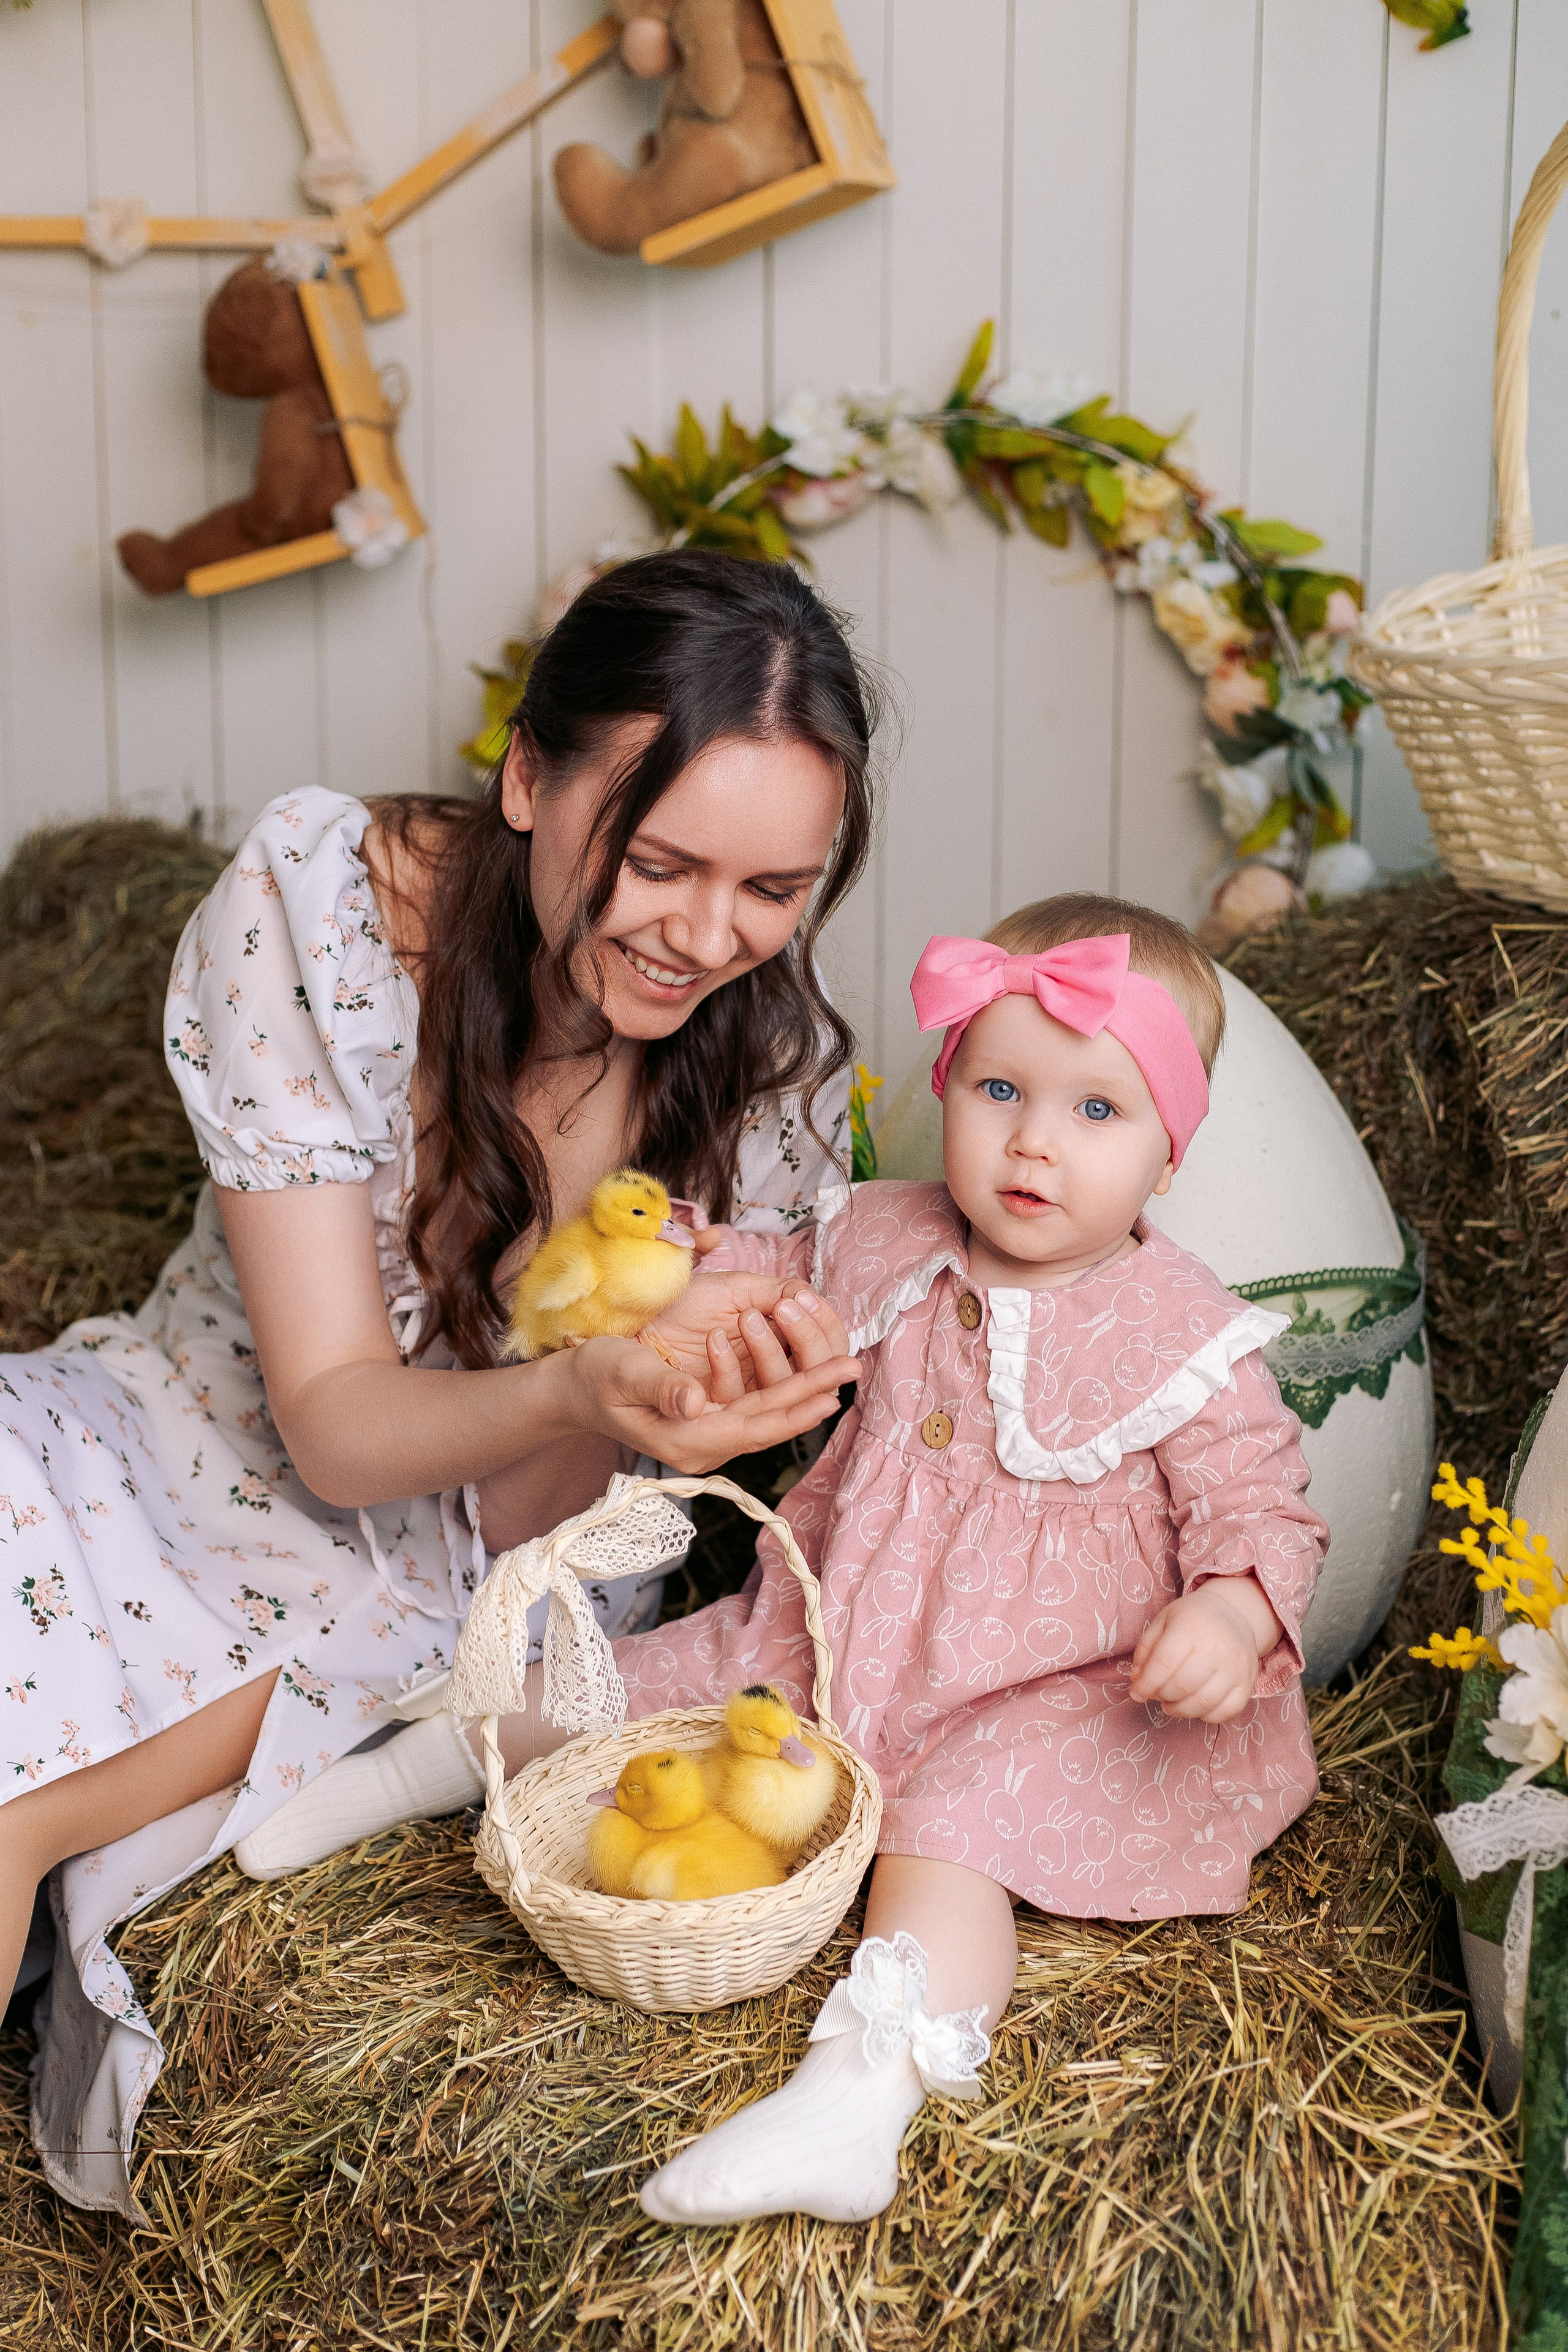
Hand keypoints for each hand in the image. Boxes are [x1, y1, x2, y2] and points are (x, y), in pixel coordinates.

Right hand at [563, 1319, 858, 1473]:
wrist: (571, 1391)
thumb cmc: (593, 1377)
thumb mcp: (623, 1372)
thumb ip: (660, 1387)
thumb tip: (696, 1400)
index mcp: (684, 1439)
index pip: (752, 1426)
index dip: (794, 1408)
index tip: (830, 1389)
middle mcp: (700, 1446)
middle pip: (767, 1423)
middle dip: (811, 1395)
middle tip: (852, 1368)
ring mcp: (703, 1438)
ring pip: (762, 1418)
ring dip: (800, 1395)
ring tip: (837, 1371)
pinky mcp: (703, 1424)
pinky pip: (750, 1413)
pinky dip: (778, 1396)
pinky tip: (802, 1380)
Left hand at [644, 1268, 851, 1390]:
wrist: (636, 1318)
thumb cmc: (686, 1303)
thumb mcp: (734, 1289)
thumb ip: (775, 1293)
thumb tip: (808, 1298)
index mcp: (783, 1344)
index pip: (827, 1347)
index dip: (824, 1327)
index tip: (803, 1300)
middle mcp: (770, 1375)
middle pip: (815, 1380)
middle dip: (810, 1348)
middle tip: (787, 1310)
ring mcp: (743, 1396)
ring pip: (777, 1392)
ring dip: (769, 1353)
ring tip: (747, 1317)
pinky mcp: (712, 1411)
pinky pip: (731, 1399)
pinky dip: (726, 1368)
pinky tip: (713, 1338)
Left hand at [1127, 1576, 1282, 1722]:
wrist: (1233, 1613)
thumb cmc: (1191, 1619)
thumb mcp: (1163, 1621)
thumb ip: (1146, 1650)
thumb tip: (1137, 1680)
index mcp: (1190, 1627)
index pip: (1165, 1662)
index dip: (1146, 1684)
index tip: (1136, 1693)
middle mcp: (1217, 1647)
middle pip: (1183, 1685)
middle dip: (1162, 1696)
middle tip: (1156, 1694)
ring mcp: (1235, 1667)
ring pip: (1204, 1703)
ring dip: (1180, 1710)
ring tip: (1171, 1704)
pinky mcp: (1247, 1683)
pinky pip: (1226, 1711)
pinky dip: (1206, 1716)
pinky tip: (1195, 1706)